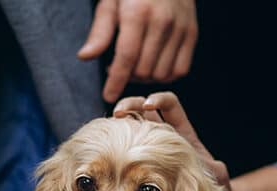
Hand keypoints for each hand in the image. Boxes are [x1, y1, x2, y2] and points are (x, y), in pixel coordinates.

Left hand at [79, 0, 198, 102]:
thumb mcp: (111, 2)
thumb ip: (100, 31)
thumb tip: (84, 57)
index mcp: (137, 13)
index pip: (126, 57)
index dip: (116, 81)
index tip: (108, 96)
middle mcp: (161, 21)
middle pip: (143, 70)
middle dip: (128, 76)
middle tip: (120, 67)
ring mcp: (180, 28)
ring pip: (161, 74)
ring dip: (146, 77)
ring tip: (136, 65)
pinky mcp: (192, 33)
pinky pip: (180, 70)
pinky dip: (166, 75)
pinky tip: (154, 66)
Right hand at [114, 91, 229, 188]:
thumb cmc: (209, 186)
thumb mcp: (215, 175)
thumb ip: (215, 168)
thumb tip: (214, 168)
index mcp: (182, 133)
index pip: (170, 104)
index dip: (159, 100)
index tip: (148, 106)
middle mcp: (164, 137)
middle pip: (144, 109)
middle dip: (132, 104)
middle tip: (119, 112)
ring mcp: (149, 149)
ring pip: (132, 126)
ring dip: (120, 121)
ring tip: (110, 125)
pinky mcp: (138, 163)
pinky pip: (126, 148)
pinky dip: (116, 142)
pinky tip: (106, 146)